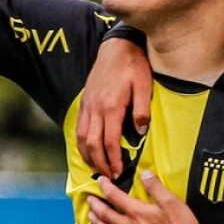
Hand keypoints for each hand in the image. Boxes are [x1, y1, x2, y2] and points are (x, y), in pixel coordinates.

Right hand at [75, 36, 151, 178]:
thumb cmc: (134, 65)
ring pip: (82, 137)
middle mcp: (96, 108)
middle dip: (100, 164)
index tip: (119, 173)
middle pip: (92, 144)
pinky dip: (81, 143)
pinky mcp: (85, 102)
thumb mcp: (144, 86)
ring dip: (88, 156)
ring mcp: (88, 105)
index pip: (109, 141)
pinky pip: (79, 128)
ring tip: (98, 169)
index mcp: (111, 106)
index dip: (113, 160)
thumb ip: (142, 111)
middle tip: (109, 178)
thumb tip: (140, 133)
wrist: (117, 46)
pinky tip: (88, 151)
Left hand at [87, 172, 199, 223]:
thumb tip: (144, 174)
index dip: (105, 187)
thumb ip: (156, 187)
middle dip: (95, 206)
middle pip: (106, 215)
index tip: (100, 181)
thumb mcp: (172, 202)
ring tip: (91, 219)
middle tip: (89, 199)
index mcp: (137, 213)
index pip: (115, 197)